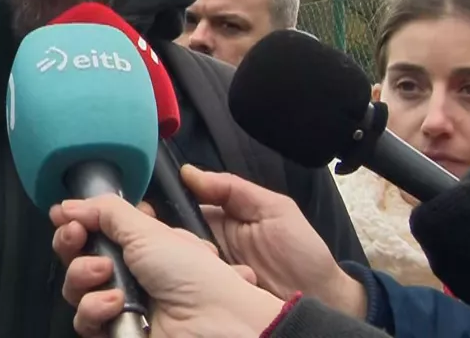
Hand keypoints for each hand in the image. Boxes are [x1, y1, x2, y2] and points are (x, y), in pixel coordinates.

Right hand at [51, 195, 283, 337]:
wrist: (212, 322)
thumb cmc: (195, 275)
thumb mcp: (150, 229)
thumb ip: (107, 211)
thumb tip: (69, 205)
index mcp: (141, 244)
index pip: (95, 230)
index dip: (77, 222)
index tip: (66, 216)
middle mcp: (128, 273)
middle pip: (77, 256)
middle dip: (71, 243)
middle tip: (76, 236)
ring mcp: (121, 303)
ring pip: (75, 288)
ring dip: (83, 275)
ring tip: (105, 272)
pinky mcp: (115, 331)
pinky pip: (85, 320)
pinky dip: (95, 309)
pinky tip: (116, 302)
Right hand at [182, 165, 366, 319]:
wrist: (321, 298)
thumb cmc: (301, 251)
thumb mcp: (273, 209)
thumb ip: (233, 188)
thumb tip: (188, 172)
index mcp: (220, 217)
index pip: (182, 205)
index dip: (165, 202)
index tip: (149, 202)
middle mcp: (208, 243)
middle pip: (174, 233)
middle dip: (170, 233)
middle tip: (166, 236)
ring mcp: (208, 271)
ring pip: (180, 258)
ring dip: (180, 256)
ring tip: (183, 258)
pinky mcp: (212, 295)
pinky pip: (192, 285)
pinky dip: (190, 281)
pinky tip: (189, 279)